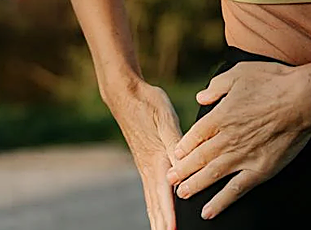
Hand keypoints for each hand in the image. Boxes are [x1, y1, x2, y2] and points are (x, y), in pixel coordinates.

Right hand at [110, 80, 183, 229]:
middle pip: (157, 207)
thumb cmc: (148, 104)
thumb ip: (177, 146)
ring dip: (158, 221)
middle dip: (163, 226)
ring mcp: (145, 167)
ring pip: (152, 203)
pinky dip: (154, 209)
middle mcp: (150, 169)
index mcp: (157, 162)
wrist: (126, 94)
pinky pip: (150, 193)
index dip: (171, 218)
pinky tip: (157, 214)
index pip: (165, 198)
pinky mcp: (145, 162)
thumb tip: (184, 169)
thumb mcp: (166, 120)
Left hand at [165, 61, 310, 219]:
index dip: (183, 146)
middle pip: (198, 158)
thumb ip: (216, 86)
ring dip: (194, 186)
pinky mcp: (259, 170)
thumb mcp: (239, 73)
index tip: (175, 154)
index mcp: (220, 116)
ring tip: (182, 194)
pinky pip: (235, 190)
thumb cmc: (272, 81)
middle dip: (182, 170)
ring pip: (212, 175)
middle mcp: (227, 139)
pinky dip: (219, 202)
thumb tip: (200, 97)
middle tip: (170, 179)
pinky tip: (208, 211)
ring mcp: (242, 156)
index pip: (195, 135)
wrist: (302, 98)